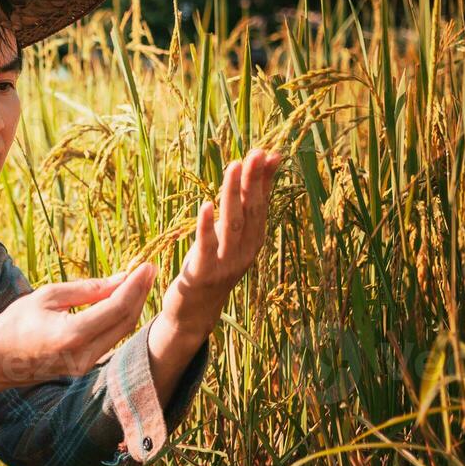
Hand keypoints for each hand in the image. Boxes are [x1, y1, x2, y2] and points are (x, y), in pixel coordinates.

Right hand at [0, 263, 157, 404]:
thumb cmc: (13, 324)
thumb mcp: (46, 297)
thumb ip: (85, 289)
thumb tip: (119, 279)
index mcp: (72, 334)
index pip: (117, 307)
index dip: (135, 285)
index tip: (146, 266)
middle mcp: (83, 354)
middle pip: (126, 322)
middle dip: (139, 294)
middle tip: (147, 271)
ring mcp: (85, 366)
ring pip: (120, 333)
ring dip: (132, 307)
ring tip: (138, 283)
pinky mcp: (83, 368)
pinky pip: (109, 341)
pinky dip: (118, 320)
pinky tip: (121, 302)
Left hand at [161, 147, 282, 337]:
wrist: (195, 311)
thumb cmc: (213, 266)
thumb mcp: (230, 237)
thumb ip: (241, 211)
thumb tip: (255, 180)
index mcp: (253, 242)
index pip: (262, 205)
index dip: (265, 180)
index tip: (269, 153)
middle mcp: (244, 252)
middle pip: (250, 212)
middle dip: (253, 181)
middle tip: (256, 153)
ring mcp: (225, 264)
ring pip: (231, 224)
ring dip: (232, 195)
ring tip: (234, 167)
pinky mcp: (202, 273)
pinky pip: (206, 246)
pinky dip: (206, 225)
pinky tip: (206, 204)